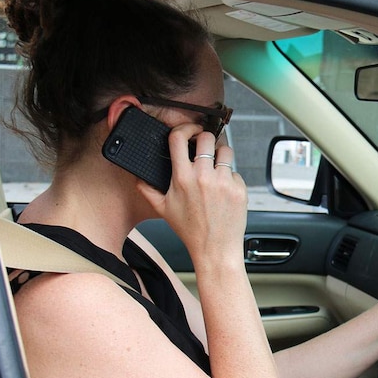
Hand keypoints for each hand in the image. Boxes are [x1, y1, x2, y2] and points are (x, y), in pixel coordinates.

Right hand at [137, 123, 246, 263]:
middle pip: (206, 137)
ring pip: (225, 151)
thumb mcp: (163, 210)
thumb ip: (147, 190)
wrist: (215, 249)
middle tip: (205, 146)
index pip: (179, 138)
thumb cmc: (190, 230)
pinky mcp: (239, 188)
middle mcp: (204, 176)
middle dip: (205, 138)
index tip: (189, 130)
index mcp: (182, 178)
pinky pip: (235, 171)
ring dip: (220, 154)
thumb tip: (138, 178)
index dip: (184, 128)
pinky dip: (230, 176)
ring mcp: (223, 181)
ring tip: (216, 166)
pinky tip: (223, 190)